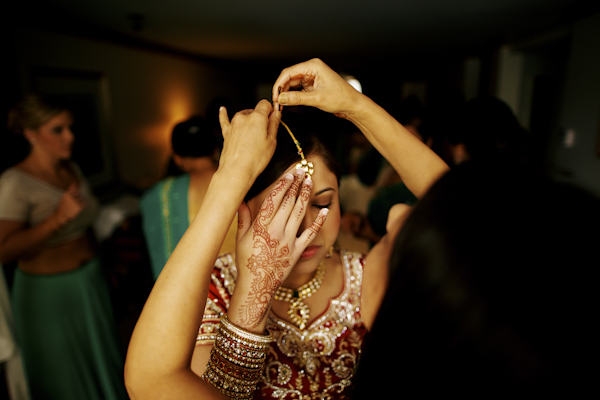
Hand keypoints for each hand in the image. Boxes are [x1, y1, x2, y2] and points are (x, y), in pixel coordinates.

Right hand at [54, 183, 85, 225]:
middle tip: (71, 204)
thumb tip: (74, 183)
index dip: (74, 195)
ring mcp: (75, 202)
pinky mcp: (79, 207)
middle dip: (77, 199)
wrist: (61, 216)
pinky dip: (83, 205)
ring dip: (80, 203)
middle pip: (79, 195)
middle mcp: (71, 197)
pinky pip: (85, 203)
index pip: (76, 190)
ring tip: (74, 207)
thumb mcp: (65, 197)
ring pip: (82, 199)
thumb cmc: (63, 206)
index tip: (70, 201)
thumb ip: (70, 190)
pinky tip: (78, 208)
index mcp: (67, 194)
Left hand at [218, 99, 279, 180]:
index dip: (271, 110)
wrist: (237, 170)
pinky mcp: (226, 132)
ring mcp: (233, 124)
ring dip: (249, 120)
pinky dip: (224, 114)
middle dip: (260, 118)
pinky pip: (224, 119)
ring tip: (253, 134)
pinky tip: (223, 109)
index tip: (273, 117)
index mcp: (257, 117)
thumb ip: (274, 125)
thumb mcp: (272, 142)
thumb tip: (276, 114)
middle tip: (265, 133)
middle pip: (254, 110)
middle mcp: (244, 117)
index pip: (265, 104)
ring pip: (243, 115)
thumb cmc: (255, 159)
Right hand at [231, 169, 328, 329]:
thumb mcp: (240, 239)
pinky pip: (310, 234)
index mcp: (260, 227)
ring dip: (306, 196)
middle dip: (296, 185)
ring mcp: (288, 241)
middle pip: (289, 203)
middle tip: (303, 171)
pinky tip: (325, 210)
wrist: (257, 287)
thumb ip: (243, 218)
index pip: (273, 200)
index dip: (283, 185)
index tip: (290, 174)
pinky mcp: (297, 251)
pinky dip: (319, 222)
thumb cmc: (246, 262)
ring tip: (309, 182)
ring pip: (300, 214)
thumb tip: (240, 200)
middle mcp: (276, 231)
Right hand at [272, 58, 362, 118]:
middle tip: (277, 103)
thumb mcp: (317, 99)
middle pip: (289, 77)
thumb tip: (281, 98)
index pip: (289, 72)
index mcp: (313, 66)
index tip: (275, 96)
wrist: (352, 105)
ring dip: (286, 94)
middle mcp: (311, 68)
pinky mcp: (312, 84)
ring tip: (281, 105)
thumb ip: (297, 99)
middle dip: (282, 90)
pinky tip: (288, 103)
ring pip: (292, 83)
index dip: (279, 84)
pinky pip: (297, 88)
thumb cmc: (341, 98)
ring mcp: (311, 76)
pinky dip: (292, 96)